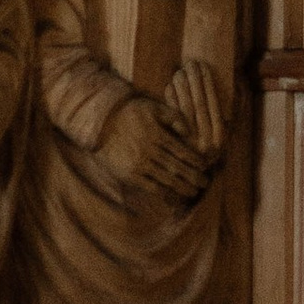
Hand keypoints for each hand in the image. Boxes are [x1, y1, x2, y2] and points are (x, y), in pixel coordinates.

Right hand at [100, 93, 215, 200]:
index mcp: (158, 135)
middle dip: (194, 177)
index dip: (196, 160)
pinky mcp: (129, 175)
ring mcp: (139, 165)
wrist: (99, 124)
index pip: (183, 151)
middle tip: (205, 183)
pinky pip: (150, 187)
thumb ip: (174, 117)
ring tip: (193, 192)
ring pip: (166, 180)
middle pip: (177, 168)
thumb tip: (189, 131)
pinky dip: (163, 193)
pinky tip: (172, 196)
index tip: (205, 166)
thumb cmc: (129, 113)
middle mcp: (150, 151)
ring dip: (182, 187)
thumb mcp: (153, 108)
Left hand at [164, 59, 232, 164]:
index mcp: (221, 135)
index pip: (213, 103)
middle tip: (190, 63)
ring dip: (181, 88)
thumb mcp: (230, 130)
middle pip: (197, 104)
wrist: (193, 179)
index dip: (208, 83)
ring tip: (179, 71)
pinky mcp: (174, 145)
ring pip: (183, 110)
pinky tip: (168, 87)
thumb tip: (239, 84)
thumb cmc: (214, 147)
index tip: (204, 66)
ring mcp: (189, 144)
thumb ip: (236, 108)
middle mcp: (205, 141)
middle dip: (194, 82)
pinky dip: (170, 102)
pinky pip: (171, 119)